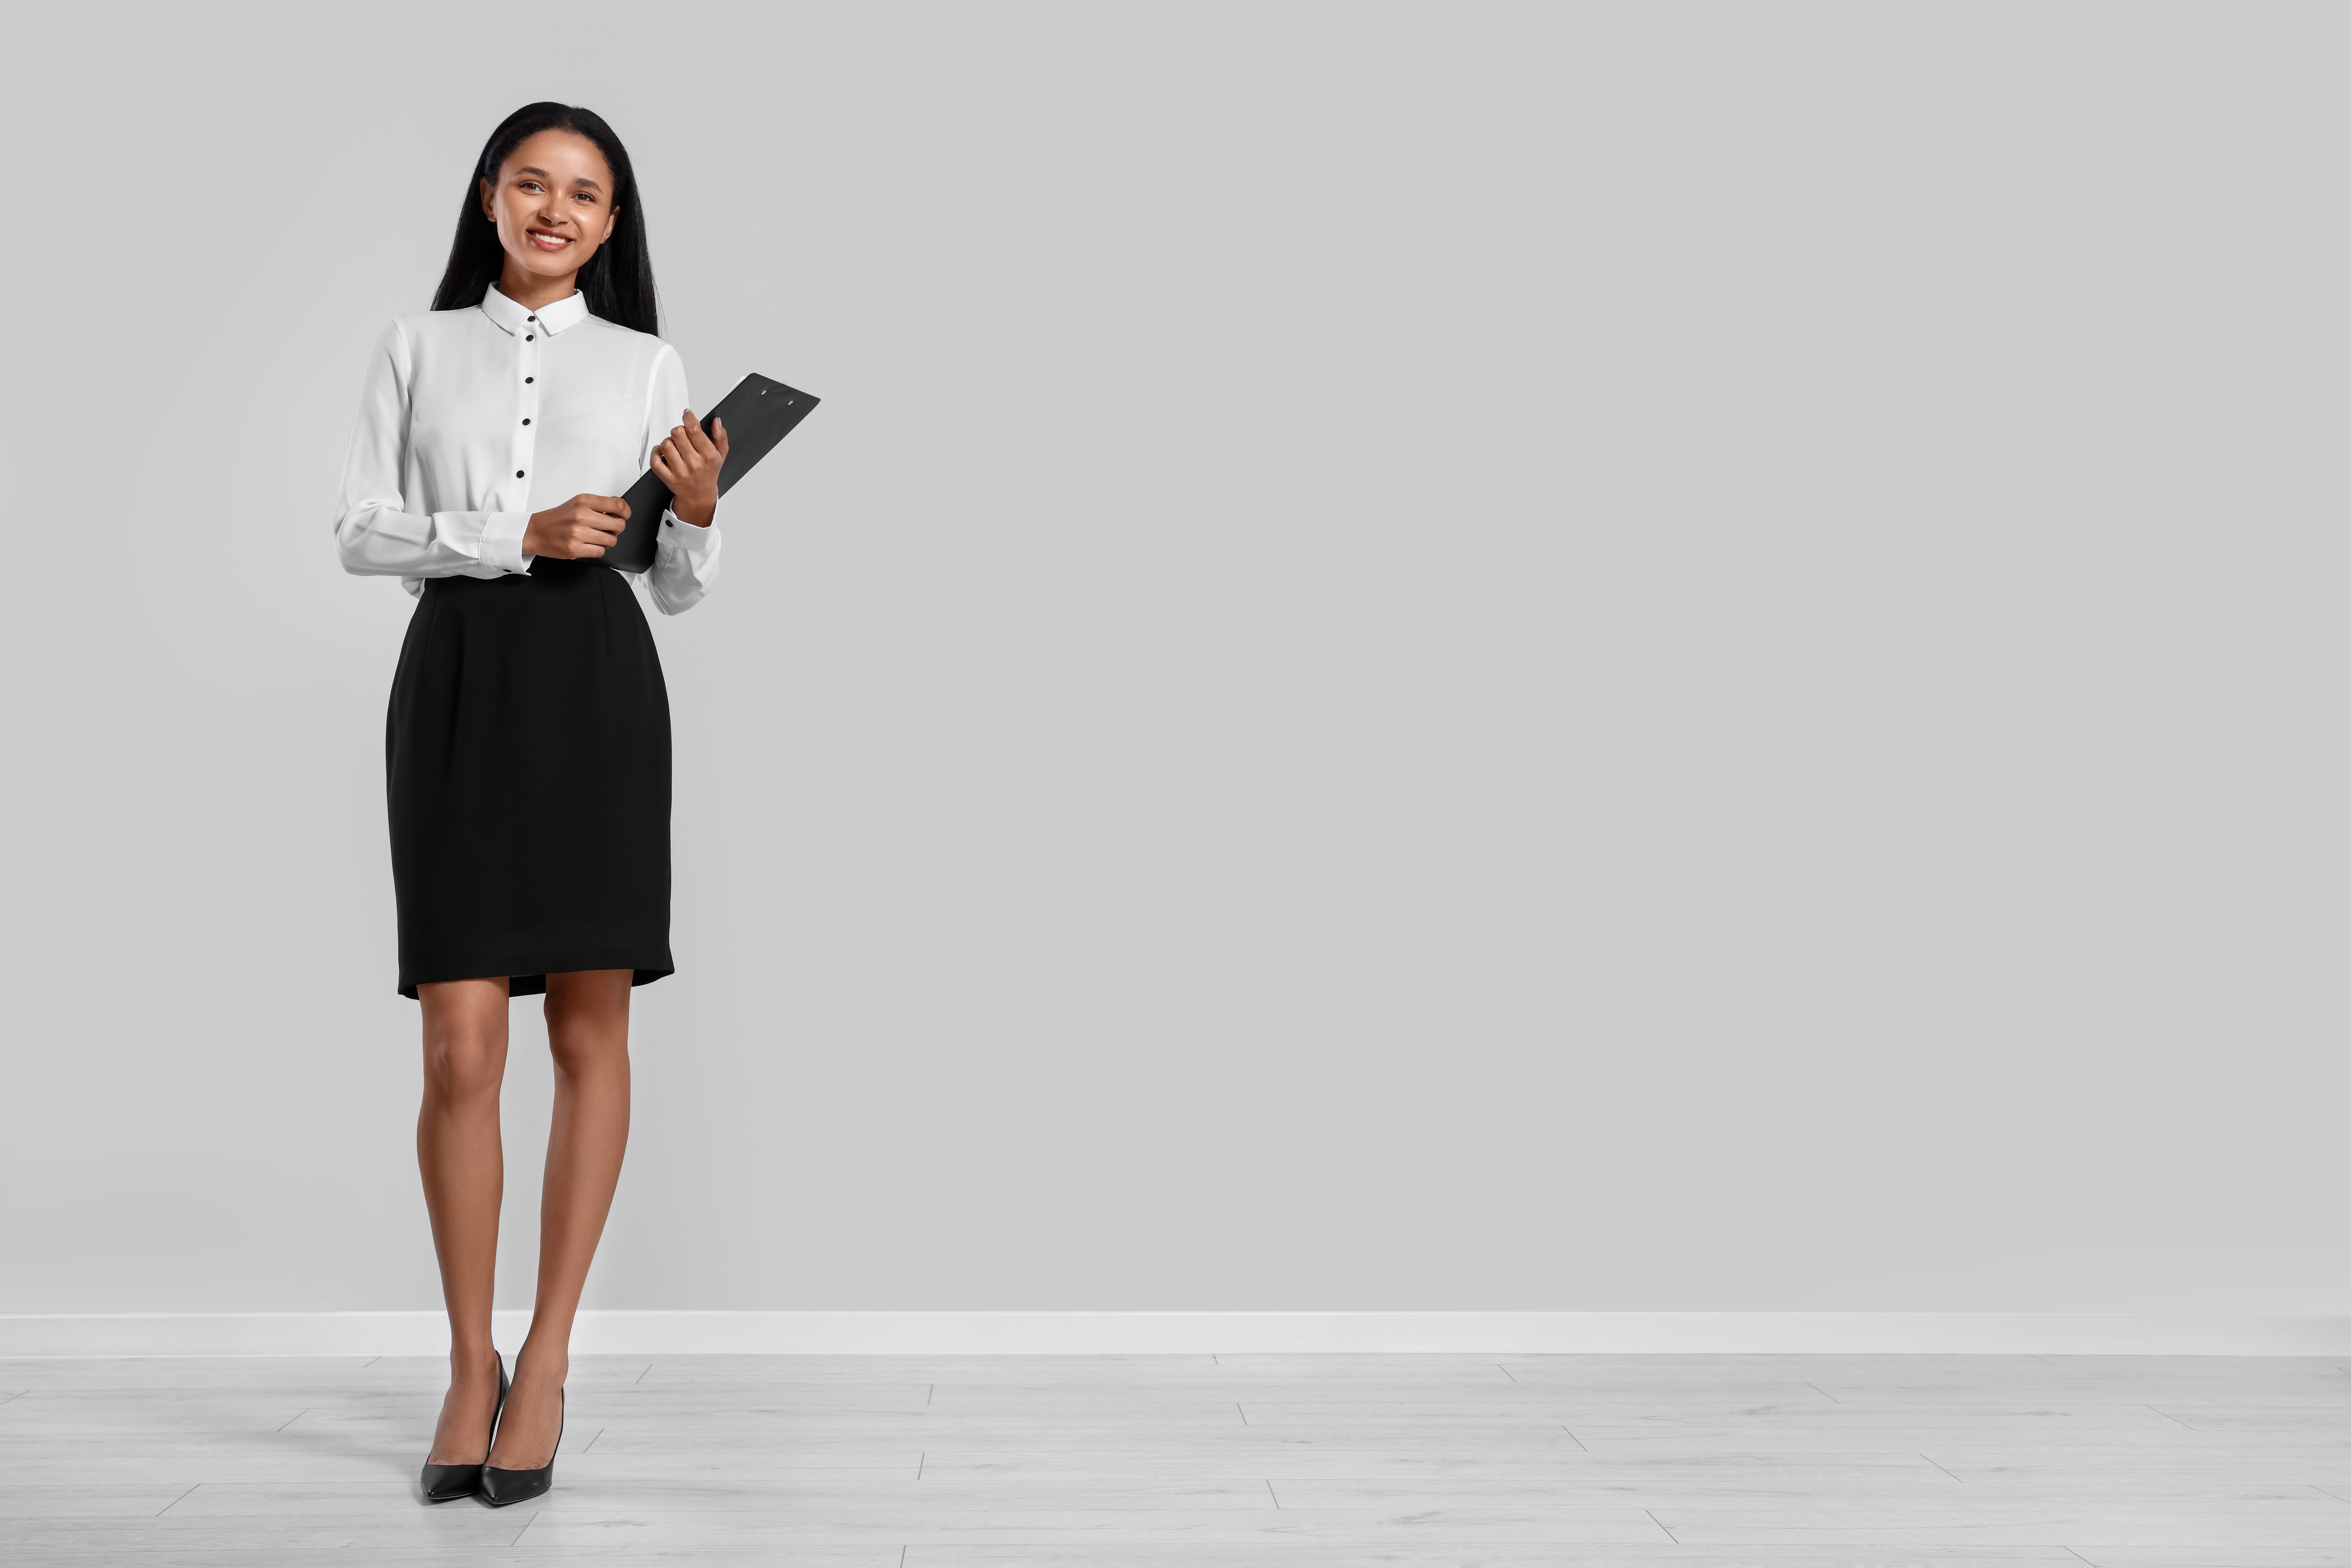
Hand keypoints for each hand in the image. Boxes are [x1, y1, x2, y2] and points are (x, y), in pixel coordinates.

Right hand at [523, 494, 629, 559]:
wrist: (536, 531)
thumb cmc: (558, 518)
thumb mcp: (577, 503)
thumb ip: (598, 505)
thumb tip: (620, 510)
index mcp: (583, 502)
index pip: (617, 505)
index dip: (626, 512)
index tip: (625, 515)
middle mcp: (581, 516)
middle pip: (618, 525)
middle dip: (616, 529)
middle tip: (609, 528)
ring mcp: (578, 533)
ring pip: (611, 541)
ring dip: (607, 541)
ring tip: (597, 537)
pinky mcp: (575, 549)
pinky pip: (600, 552)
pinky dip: (598, 550)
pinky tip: (590, 544)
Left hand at [651, 408, 727, 525]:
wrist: (699, 495)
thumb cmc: (708, 472)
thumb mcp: (720, 455)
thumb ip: (720, 437)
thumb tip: (717, 422)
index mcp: (708, 456)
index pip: (694, 429)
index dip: (688, 417)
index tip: (687, 414)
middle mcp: (694, 464)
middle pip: (677, 433)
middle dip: (679, 430)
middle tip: (682, 436)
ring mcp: (679, 472)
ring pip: (665, 444)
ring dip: (668, 441)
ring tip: (674, 446)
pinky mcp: (667, 478)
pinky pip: (655, 460)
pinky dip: (656, 452)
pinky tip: (662, 452)